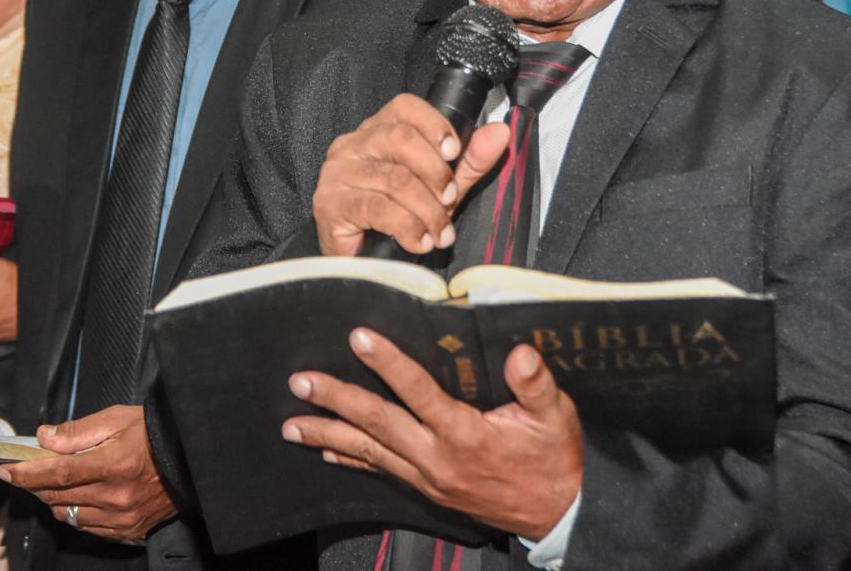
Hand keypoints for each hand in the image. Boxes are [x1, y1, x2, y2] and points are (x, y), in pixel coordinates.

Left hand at [0, 404, 175, 542]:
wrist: (191, 458)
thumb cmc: (156, 434)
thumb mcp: (119, 419)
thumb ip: (79, 431)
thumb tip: (45, 437)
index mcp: (114, 465)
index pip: (57, 473)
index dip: (27, 473)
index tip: (8, 469)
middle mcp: (116, 496)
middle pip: (58, 495)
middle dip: (34, 484)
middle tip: (24, 472)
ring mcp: (122, 517)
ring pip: (69, 515)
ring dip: (54, 499)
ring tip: (56, 481)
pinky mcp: (128, 530)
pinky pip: (87, 527)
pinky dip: (76, 513)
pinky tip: (79, 497)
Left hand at [283, 328, 582, 539]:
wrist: (558, 512)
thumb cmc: (554, 459)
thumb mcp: (556, 416)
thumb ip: (536, 384)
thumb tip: (521, 353)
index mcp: (465, 434)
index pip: (418, 391)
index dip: (387, 363)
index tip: (359, 338)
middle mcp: (437, 457)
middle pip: (377, 423)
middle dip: (335, 401)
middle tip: (301, 382)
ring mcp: (428, 477)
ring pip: (369, 451)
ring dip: (328, 434)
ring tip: (292, 424)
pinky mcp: (427, 488)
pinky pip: (381, 470)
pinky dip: (352, 459)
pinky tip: (327, 452)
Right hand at [311, 94, 510, 256]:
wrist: (361, 264)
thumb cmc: (397, 219)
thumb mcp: (440, 187)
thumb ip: (469, 161)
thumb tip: (499, 133)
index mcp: (376, 131)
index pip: (404, 107)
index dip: (434, 125)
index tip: (455, 153)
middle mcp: (352, 145)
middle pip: (400, 139)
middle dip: (435, 172)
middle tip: (451, 198)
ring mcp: (337, 173)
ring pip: (394, 179)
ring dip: (427, 210)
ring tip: (440, 232)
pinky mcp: (329, 204)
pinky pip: (377, 208)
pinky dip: (407, 227)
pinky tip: (420, 241)